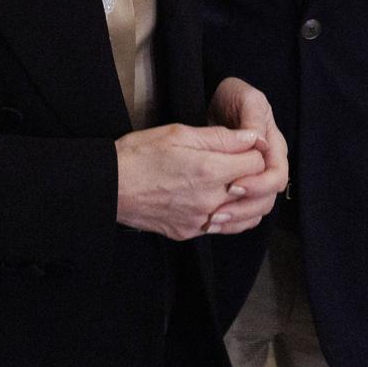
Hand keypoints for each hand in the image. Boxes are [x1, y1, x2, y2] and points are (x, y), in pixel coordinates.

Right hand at [114, 123, 266, 239]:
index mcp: (209, 170)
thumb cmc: (139, 155)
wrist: (110, 185)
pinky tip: (219, 201)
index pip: (257, 163)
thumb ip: (219, 136)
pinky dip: (230, 215)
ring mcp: (201, 220)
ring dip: (247, 198)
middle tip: (238, 162)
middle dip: (252, 174)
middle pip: (255, 190)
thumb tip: (251, 137)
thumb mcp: (177, 133)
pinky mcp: (190, 232)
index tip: (242, 146)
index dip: (252, 150)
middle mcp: (210, 200)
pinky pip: (225, 228)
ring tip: (232, 182)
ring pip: (247, 215)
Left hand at [204, 77, 288, 233]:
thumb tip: (258, 141)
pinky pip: (242, 209)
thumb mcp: (246, 99)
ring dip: (235, 218)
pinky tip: (209, 222)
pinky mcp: (241, 184)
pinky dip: (229, 219)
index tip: (233, 185)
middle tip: (217, 212)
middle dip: (244, 208)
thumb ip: (252, 118)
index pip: (276, 175)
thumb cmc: (235, 96)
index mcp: (274, 147)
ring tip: (210, 220)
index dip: (258, 185)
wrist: (220, 100)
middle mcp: (268, 166)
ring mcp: (256, 177)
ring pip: (255, 208)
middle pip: (267, 199)